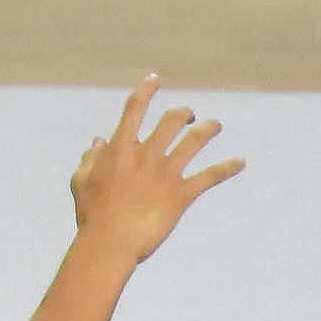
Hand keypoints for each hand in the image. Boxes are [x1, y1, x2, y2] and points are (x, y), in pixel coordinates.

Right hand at [66, 78, 239, 264]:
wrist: (111, 241)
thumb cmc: (92, 214)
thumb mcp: (81, 181)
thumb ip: (90, 158)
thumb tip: (98, 140)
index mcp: (120, 148)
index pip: (134, 109)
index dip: (146, 90)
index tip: (155, 79)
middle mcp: (145, 154)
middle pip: (171, 121)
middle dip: (183, 114)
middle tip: (188, 115)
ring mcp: (165, 173)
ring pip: (194, 141)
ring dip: (208, 129)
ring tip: (215, 125)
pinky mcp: (181, 194)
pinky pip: (209, 176)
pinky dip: (227, 167)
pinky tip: (240, 162)